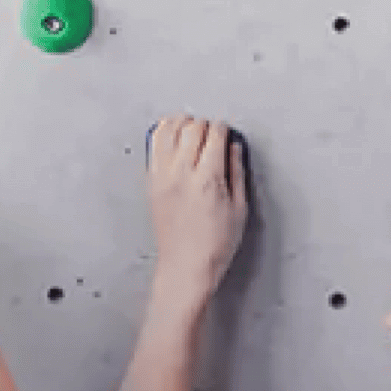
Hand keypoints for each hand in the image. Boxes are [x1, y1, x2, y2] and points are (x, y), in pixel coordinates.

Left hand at [146, 115, 250, 297]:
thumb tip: (234, 146)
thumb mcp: (239, 207)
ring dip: (181, 124)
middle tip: (211, 132)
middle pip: (190, 128)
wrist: (185, 266)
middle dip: (204, 124)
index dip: (223, 129)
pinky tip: (172, 137)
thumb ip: (236, 171)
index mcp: (207, 179)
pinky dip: (162, 135)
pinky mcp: (150, 183)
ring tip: (190, 128)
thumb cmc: (214, 244)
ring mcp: (162, 178)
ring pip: (166, 131)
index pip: (214, 135)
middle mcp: (181, 174)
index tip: (227, 133)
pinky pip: (153, 147)